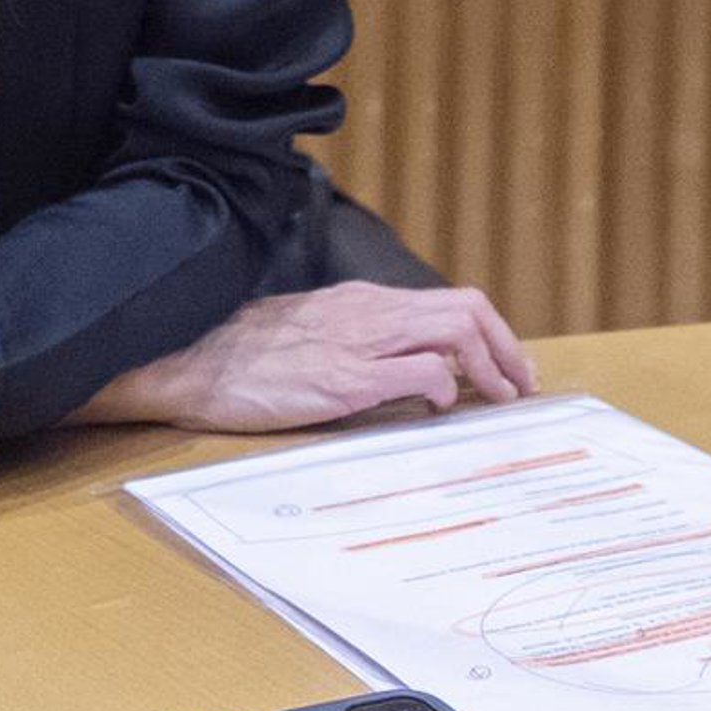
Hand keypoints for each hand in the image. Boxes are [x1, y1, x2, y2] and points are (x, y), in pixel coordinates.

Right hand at [92, 282, 535, 435]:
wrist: (191, 362)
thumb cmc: (244, 356)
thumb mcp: (311, 333)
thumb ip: (357, 342)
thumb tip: (400, 370)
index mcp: (362, 300)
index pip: (450, 301)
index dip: (491, 333)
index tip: (507, 367)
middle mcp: (371, 312)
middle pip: (468, 308)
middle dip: (507, 348)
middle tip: (519, 386)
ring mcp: (361, 342)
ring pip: (457, 331)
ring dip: (491, 368)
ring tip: (498, 400)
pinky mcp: (347, 379)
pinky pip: (422, 373)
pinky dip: (446, 390)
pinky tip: (440, 410)